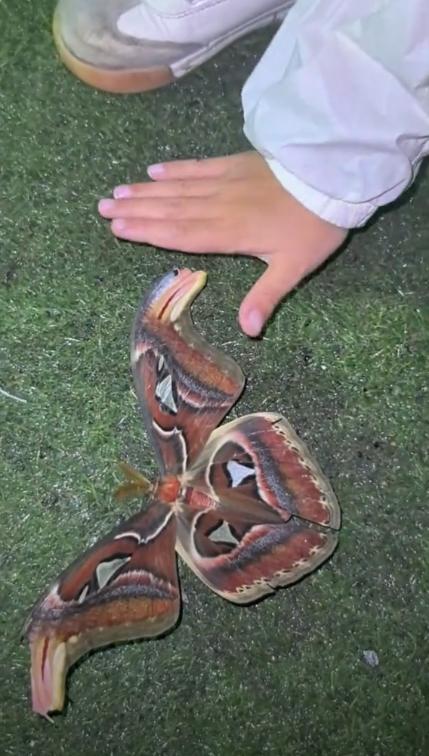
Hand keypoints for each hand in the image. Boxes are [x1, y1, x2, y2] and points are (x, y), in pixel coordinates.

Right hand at [98, 151, 346, 336]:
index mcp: (229, 233)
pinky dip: (175, 168)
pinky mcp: (235, 164)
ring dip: (146, 191)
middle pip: (170, 209)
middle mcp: (219, 206)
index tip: (118, 228)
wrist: (332, 177)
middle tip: (103, 207)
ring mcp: (225, 182)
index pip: (180, 234)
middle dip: (135, 210)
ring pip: (178, 188)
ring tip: (117, 192)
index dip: (148, 232)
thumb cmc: (313, 226)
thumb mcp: (294, 268)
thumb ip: (266, 297)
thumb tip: (247, 331)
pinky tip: (154, 170)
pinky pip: (198, 166)